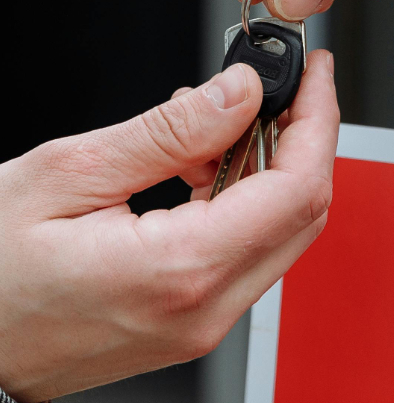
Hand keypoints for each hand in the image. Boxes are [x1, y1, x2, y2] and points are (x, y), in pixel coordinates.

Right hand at [0, 52, 337, 402]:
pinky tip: (205, 173)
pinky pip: (251, 257)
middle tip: (280, 89)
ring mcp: (206, 325)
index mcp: (181, 270)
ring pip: (283, 236)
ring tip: (215, 129)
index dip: (318, 123)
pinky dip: (246, 206)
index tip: (315, 76)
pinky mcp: (197, 326)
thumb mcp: (66, 176)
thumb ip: (168, 135)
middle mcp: (208, 310)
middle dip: (304, 141)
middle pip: (304, 214)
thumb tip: (238, 95)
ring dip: (272, 173)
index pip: (296, 191)